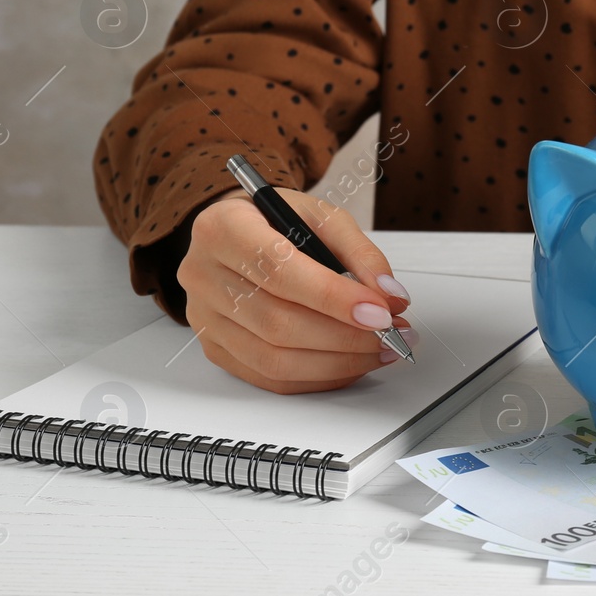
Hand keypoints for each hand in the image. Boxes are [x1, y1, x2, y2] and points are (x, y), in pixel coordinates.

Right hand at [178, 187, 415, 393]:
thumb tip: (389, 295)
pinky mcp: (215, 348)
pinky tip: (351, 363)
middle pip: (278, 323)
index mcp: (223, 229)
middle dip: (345, 336)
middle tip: (392, 332)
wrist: (240, 230)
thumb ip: (360, 254)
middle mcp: (203, 275)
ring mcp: (205, 318)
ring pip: (274, 359)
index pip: (279, 272)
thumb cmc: (278, 221)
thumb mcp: (322, 217)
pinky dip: (319, 377)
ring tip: (381, 349)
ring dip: (338, 362)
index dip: (334, 298)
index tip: (380, 311)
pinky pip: (269, 378)